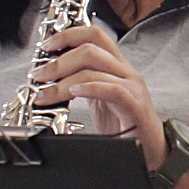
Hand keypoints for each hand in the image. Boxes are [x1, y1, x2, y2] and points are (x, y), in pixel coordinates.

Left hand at [25, 23, 162, 160]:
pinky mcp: (134, 105)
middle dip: (58, 60)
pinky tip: (72, 93)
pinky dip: (88, 88)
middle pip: (90, 47)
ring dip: (63, 78)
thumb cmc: (124, 129)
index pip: (94, 35)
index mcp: (116, 67)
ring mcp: (132, 86)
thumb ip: (80, 84)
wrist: (150, 153)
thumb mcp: (96, 100)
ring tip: (46, 93)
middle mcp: (125, 71)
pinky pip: (110, 88)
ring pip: (95, 65)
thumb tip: (50, 77)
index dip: (68, 35)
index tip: (46, 46)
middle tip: (39, 75)